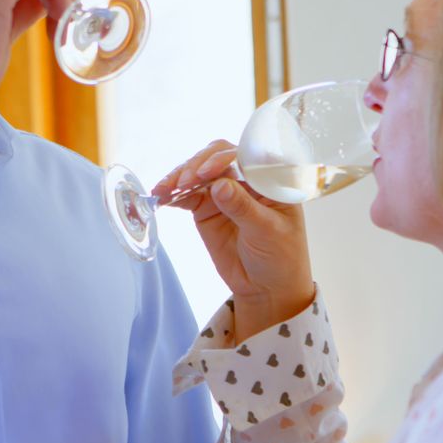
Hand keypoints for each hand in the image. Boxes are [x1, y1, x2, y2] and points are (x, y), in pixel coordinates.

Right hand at [153, 140, 315, 341]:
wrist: (266, 287)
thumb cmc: (280, 257)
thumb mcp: (267, 232)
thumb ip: (243, 208)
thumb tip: (219, 185)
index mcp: (268, 179)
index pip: (244, 156)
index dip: (222, 158)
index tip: (206, 173)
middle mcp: (245, 179)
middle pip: (216, 159)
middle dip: (196, 166)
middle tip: (182, 183)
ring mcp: (224, 192)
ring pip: (198, 174)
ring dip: (179, 178)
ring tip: (163, 190)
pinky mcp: (206, 208)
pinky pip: (187, 195)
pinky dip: (173, 195)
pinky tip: (161, 198)